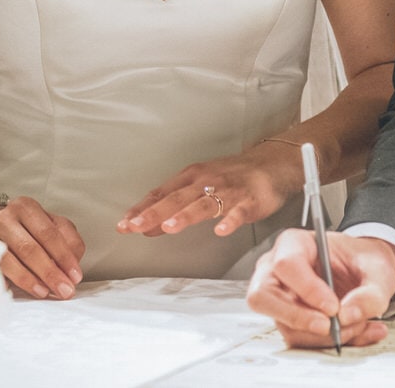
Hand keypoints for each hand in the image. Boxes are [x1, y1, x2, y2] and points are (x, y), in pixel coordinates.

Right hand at [0, 196, 85, 299]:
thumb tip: (74, 261)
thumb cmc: (23, 227)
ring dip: (30, 279)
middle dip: (50, 272)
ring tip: (45, 292)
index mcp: (27, 208)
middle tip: (65, 290)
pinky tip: (18, 291)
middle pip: (30, 248)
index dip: (64, 256)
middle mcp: (5, 218)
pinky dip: (7, 281)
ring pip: (10, 260)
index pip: (49, 233)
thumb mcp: (48, 224)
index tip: (75, 275)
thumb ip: (66, 238)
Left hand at [117, 142, 303, 238]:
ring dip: (186, 215)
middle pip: (177, 199)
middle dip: (154, 213)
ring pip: (204, 204)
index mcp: (192, 177)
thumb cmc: (232, 177)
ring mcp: (228, 191)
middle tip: (134, 226)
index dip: (142, 209)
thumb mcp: (199, 185)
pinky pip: (239, 212)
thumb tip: (146, 225)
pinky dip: (230, 220)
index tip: (123, 224)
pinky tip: (221, 231)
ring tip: (169, 227)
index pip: (162, 194)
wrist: (271, 164)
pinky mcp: (250, 201)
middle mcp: (206, 182)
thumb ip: (174, 205)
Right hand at [247, 229, 394, 348]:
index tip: (333, 306)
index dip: (307, 289)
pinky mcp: (288, 320)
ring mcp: (279, 297)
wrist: (365, 271)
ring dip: (320, 335)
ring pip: (283, 324)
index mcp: (295, 244)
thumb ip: (371, 291)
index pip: (287, 265)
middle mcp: (278, 270)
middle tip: (328, 327)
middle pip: (264, 297)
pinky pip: (298, 339)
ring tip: (355, 326)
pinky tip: (353, 333)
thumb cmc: (362, 260)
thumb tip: (349, 314)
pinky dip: (327, 343)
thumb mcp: (378, 268)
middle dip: (298, 318)